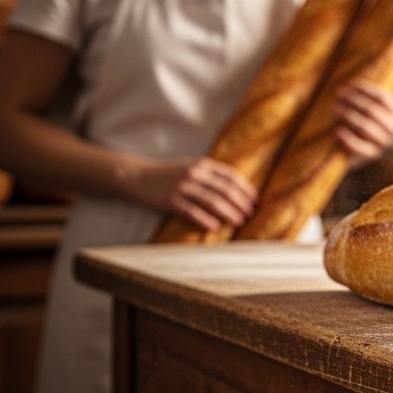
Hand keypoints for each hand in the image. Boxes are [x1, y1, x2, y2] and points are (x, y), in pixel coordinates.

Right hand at [130, 157, 257, 232]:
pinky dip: (205, 220)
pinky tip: (215, 227)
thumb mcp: (190, 166)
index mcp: (202, 164)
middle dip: (240, 202)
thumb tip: (234, 189)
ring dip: (228, 212)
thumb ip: (210, 174)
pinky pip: (191, 212)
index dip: (245, 188)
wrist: (137, 176)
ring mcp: (181, 187)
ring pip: (212, 201)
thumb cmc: (168, 173)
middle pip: (224, 189)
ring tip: (239, 221)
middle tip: (250, 213)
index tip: (254, 200)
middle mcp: (194, 174)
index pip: (230, 176)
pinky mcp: (170, 201)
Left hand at [333, 73, 392, 166]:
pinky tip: (337, 131)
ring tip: (335, 109)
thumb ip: (392, 86)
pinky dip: (349, 139)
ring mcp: (381, 143)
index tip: (349, 85)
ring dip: (349, 116)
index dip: (365, 89)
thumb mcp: (376, 101)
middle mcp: (392, 128)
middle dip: (354, 101)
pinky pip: (360, 148)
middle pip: (373, 111)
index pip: (383, 97)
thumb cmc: (363, 116)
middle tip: (338, 95)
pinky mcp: (369, 155)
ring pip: (366, 128)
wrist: (351, 144)